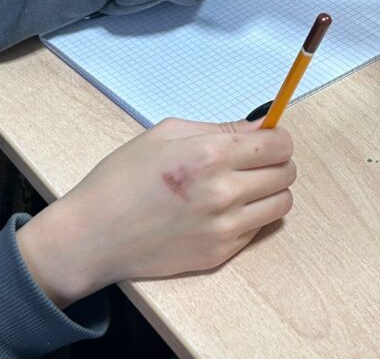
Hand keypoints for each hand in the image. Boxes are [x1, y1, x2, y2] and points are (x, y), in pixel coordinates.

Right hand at [16, 116, 294, 307]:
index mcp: (209, 155)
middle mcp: (223, 192)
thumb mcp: (165, 134)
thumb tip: (259, 126)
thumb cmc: (122, 178)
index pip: (278, 144)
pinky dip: (251, 217)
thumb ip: (218, 129)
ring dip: (270, 191)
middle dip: (277, 162)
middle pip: (287, 173)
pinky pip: (258, 229)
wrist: (93, 235)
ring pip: (281, 204)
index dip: (277, 138)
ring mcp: (224, 228)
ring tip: (244, 186)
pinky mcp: (220, 254)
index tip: (267, 139)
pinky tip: (223, 211)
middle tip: (254, 162)